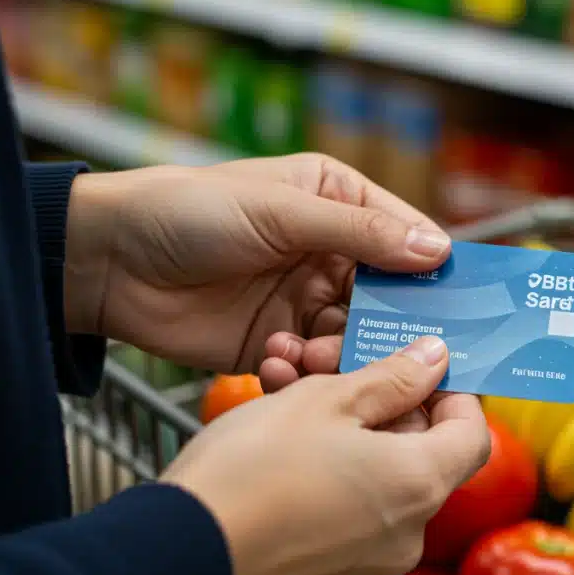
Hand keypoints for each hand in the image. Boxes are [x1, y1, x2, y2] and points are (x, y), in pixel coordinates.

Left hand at [63, 154, 450, 373]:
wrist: (108, 262)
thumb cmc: (191, 212)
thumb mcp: (282, 212)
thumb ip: (360, 234)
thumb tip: (438, 251)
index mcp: (339, 203)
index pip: (408, 239)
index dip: (437, 273)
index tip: (465, 310)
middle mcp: (331, 253)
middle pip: (392, 298)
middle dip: (395, 326)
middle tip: (406, 355)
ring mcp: (305, 302)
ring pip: (357, 338)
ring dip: (345, 353)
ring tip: (313, 355)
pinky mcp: (277, 345)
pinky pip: (315, 367)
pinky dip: (305, 371)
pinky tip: (276, 362)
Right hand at [159, 336, 490, 574]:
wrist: (176, 560)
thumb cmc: (249, 471)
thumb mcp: (322, 401)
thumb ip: (390, 378)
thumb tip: (434, 359)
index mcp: (418, 482)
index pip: (472, 433)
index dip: (451, 395)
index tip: (419, 372)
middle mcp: (407, 534)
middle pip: (422, 459)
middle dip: (386, 413)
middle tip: (338, 379)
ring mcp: (370, 568)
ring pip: (379, 489)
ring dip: (351, 446)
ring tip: (294, 411)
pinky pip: (348, 526)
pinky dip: (330, 490)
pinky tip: (282, 466)